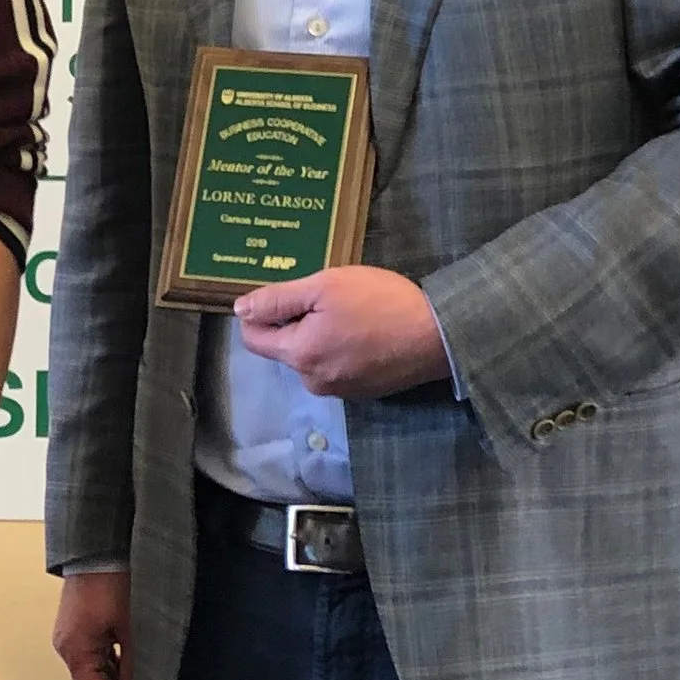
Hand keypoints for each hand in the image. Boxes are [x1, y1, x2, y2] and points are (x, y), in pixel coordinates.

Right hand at [53, 568, 134, 679]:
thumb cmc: (114, 579)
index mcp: (75, 650)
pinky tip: (138, 671)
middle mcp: (69, 645)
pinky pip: (99, 656)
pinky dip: (117, 668)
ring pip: (98, 673)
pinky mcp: (83, 624)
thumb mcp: (133, 628)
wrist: (102, 541)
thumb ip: (136, 668)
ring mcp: (74, 634)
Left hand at [234, 265, 448, 399]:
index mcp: (298, 355)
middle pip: (285, 348)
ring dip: (321, 335)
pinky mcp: (363, 392)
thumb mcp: (324, 287)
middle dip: (297, 322)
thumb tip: (240, 310)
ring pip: (312, 357)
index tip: (287, 294)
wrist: (438, 335)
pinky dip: (342, 349)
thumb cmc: (380, 303)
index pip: (253, 339)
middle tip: (330, 297)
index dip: (260, 312)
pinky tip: (366, 331)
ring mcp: (339, 391)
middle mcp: (313, 381)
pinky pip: (337, 367)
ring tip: (352, 313)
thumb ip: (278, 300)